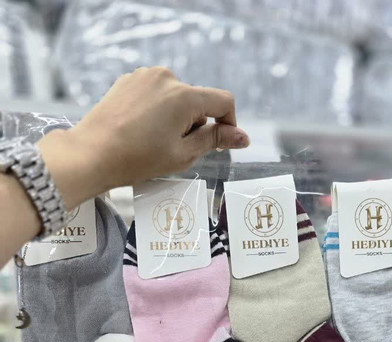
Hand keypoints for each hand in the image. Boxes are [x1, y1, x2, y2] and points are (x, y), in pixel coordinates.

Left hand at [38, 67, 249, 206]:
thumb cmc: (137, 159)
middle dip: (194, 125)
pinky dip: (156, 111)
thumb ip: (215, 140)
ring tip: (154, 142)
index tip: (222, 142)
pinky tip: (140, 131)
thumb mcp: (183, 154)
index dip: (229, 123)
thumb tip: (243, 137)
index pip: (223, 101)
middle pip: (198, 101)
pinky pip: (155, 95)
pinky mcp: (128, 80)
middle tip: (174, 151)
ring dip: (175, 118)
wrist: (91, 153)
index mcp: (184, 96)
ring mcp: (145, 76)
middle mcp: (167, 78)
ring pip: (175, 98)